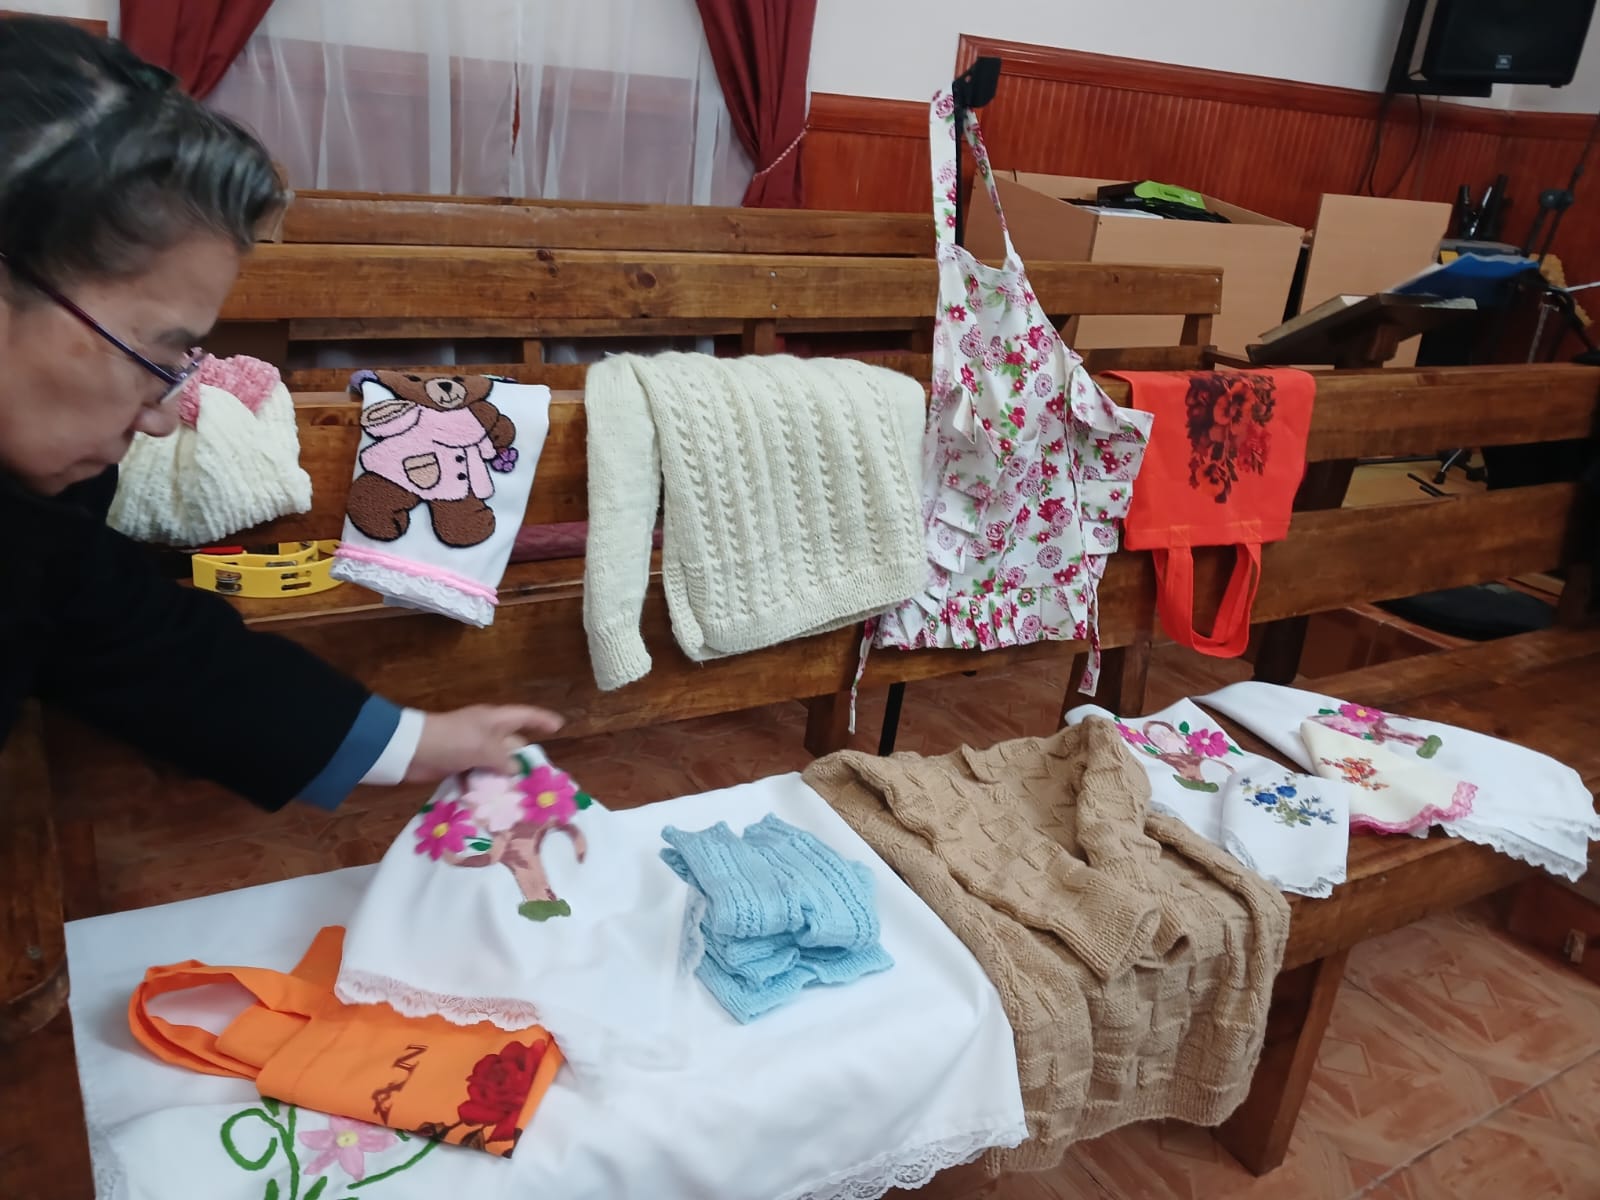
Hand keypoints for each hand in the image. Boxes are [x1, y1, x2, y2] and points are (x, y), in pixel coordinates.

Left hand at [405, 705, 564, 781]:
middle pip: (513, 743)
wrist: (410, 750)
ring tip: (524, 795)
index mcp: (494, 720)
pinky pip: (480, 775)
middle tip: (543, 777)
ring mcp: (471, 749)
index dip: (542, 720)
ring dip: (506, 777)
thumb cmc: (451, 741)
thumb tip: (516, 769)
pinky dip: (488, 786)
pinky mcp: (458, 765)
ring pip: (497, 763)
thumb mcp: (483, 747)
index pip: (525, 716)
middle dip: (526, 758)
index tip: (560, 727)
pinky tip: (498, 800)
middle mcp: (486, 733)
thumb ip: (504, 759)